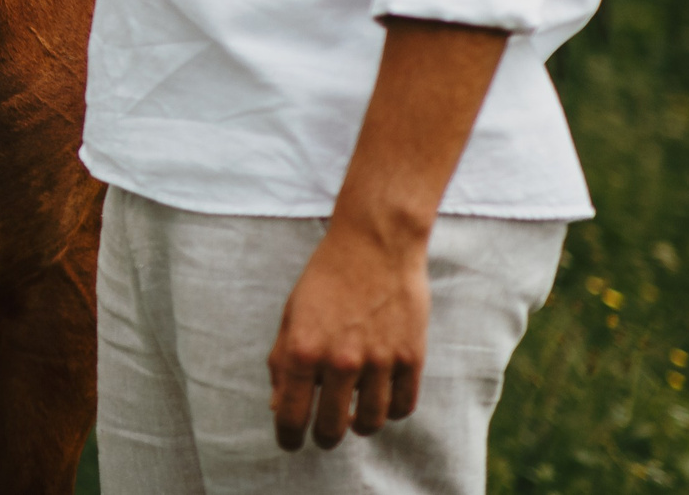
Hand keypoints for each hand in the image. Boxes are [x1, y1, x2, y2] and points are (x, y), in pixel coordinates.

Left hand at [268, 223, 430, 450]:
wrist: (374, 244)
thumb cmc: (326, 278)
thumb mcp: (291, 314)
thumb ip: (282, 361)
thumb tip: (277, 405)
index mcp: (301, 350)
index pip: (290, 415)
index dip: (288, 437)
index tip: (291, 443)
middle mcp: (339, 361)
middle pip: (332, 428)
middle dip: (324, 436)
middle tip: (324, 434)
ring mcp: (378, 361)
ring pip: (371, 423)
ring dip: (360, 425)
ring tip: (355, 416)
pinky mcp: (411, 358)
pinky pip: (402, 406)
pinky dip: (391, 411)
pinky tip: (382, 400)